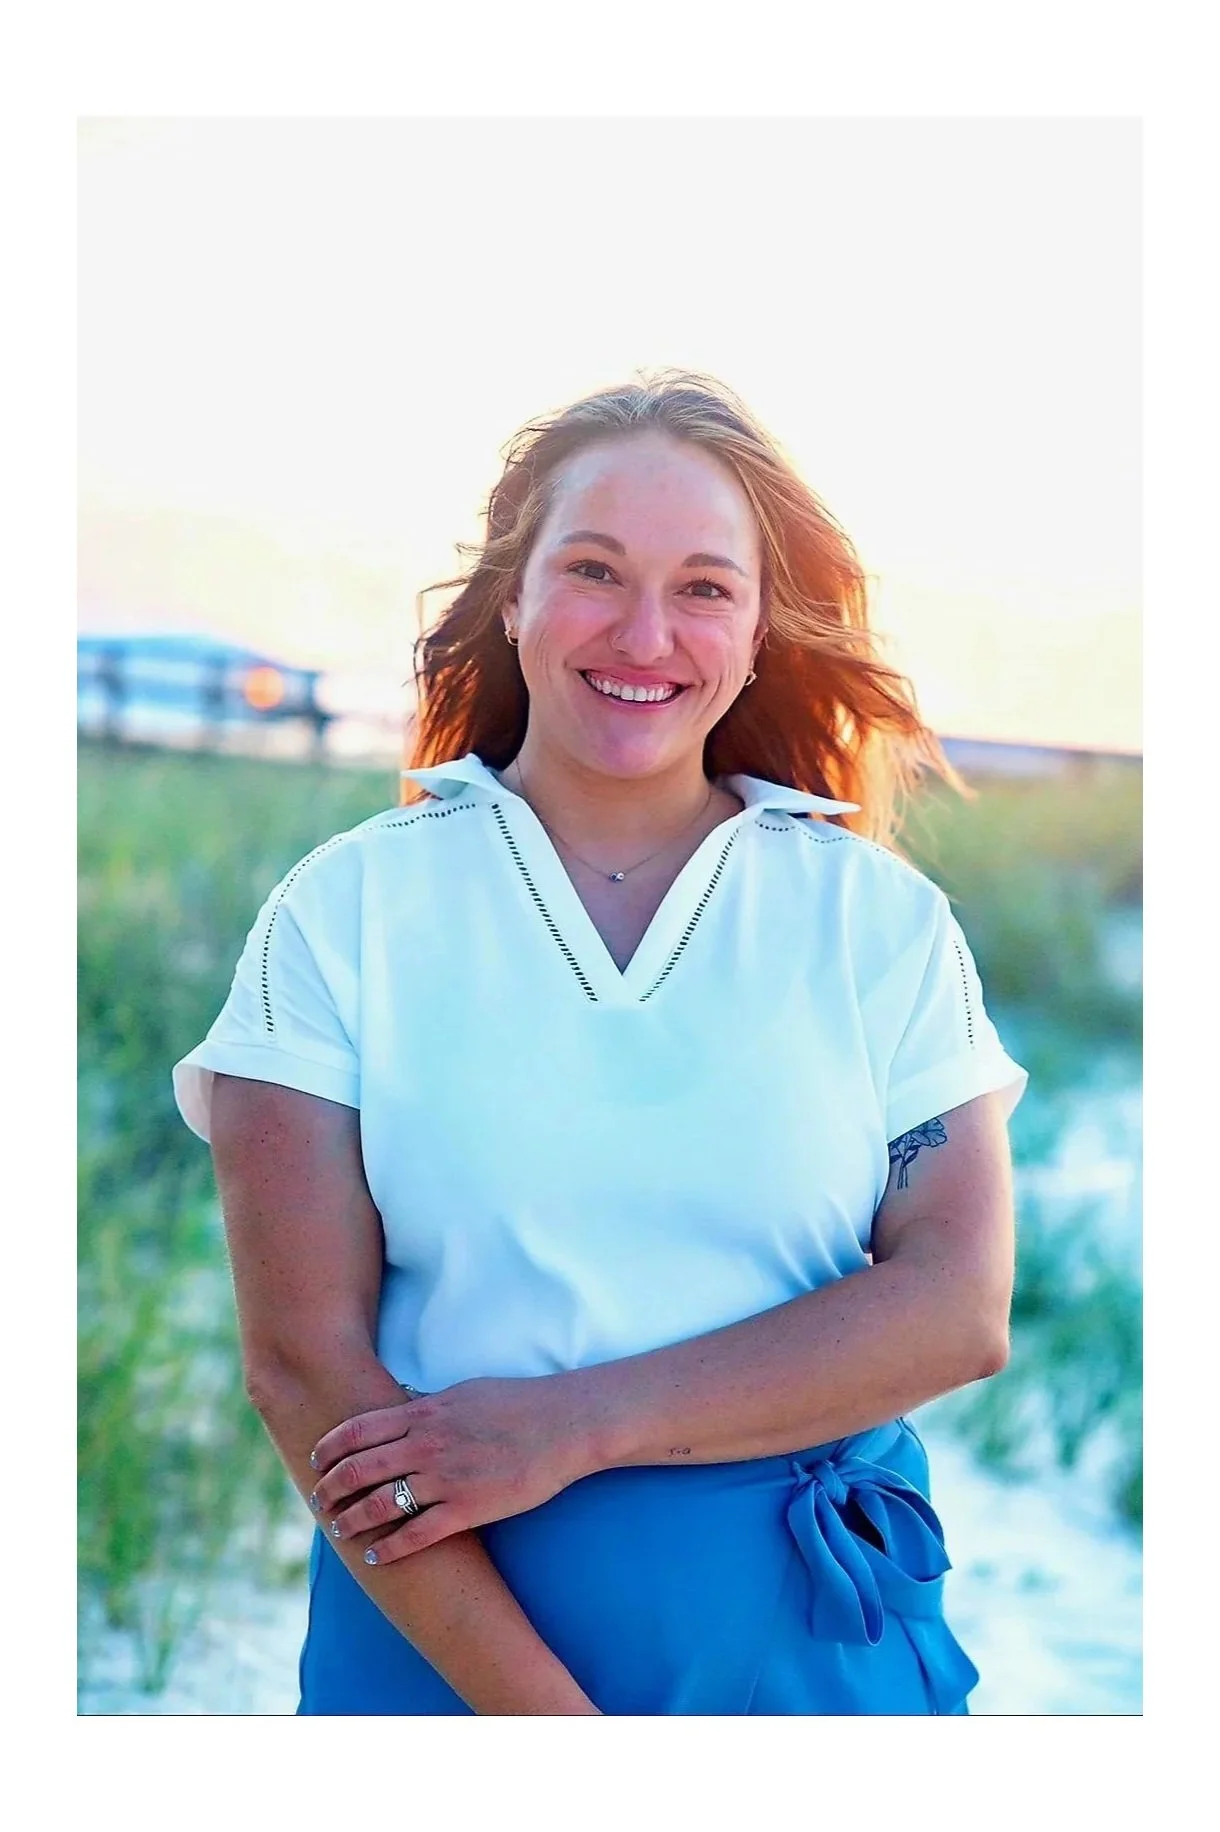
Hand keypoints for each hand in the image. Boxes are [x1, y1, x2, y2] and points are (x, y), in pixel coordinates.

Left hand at [307, 1375, 597, 1563]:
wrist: (563, 1425)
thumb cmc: (517, 1403)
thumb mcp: (464, 1392)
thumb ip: (428, 1404)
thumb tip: (402, 1403)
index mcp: (423, 1414)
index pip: (357, 1430)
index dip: (329, 1448)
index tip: (315, 1462)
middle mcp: (426, 1445)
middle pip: (359, 1470)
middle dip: (331, 1488)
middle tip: (318, 1502)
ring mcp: (445, 1478)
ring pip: (380, 1505)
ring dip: (352, 1520)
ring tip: (339, 1530)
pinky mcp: (467, 1509)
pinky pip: (416, 1534)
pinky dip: (390, 1548)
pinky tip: (377, 1556)